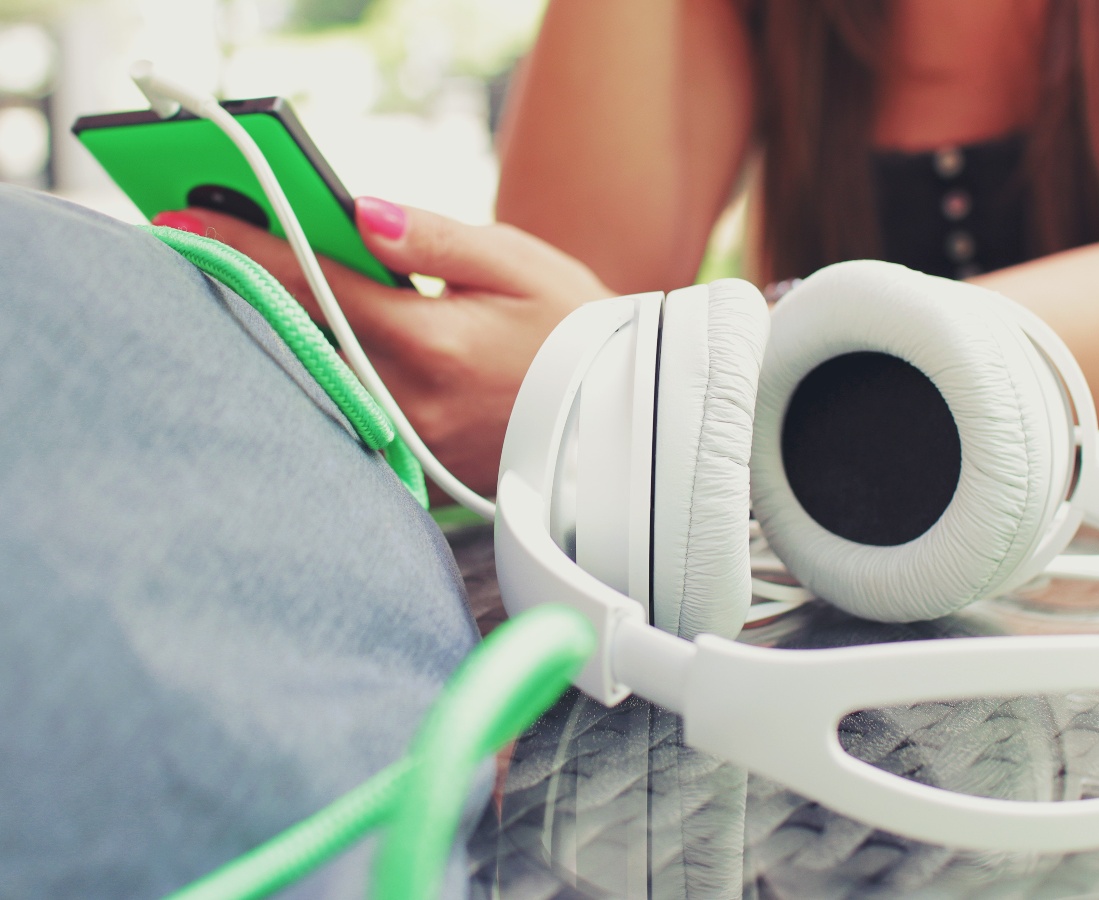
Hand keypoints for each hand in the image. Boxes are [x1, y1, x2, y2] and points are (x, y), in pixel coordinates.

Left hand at [154, 199, 612, 500]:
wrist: (619, 419)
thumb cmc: (579, 332)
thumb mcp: (518, 264)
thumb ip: (433, 237)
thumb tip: (357, 212)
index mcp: (433, 340)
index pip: (317, 283)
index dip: (246, 247)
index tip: (182, 220)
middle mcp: (410, 397)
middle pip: (297, 335)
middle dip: (239, 289)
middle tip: (187, 251)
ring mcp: (410, 437)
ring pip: (312, 377)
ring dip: (269, 332)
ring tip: (235, 292)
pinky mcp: (419, 461)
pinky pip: (345, 411)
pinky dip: (311, 373)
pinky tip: (297, 349)